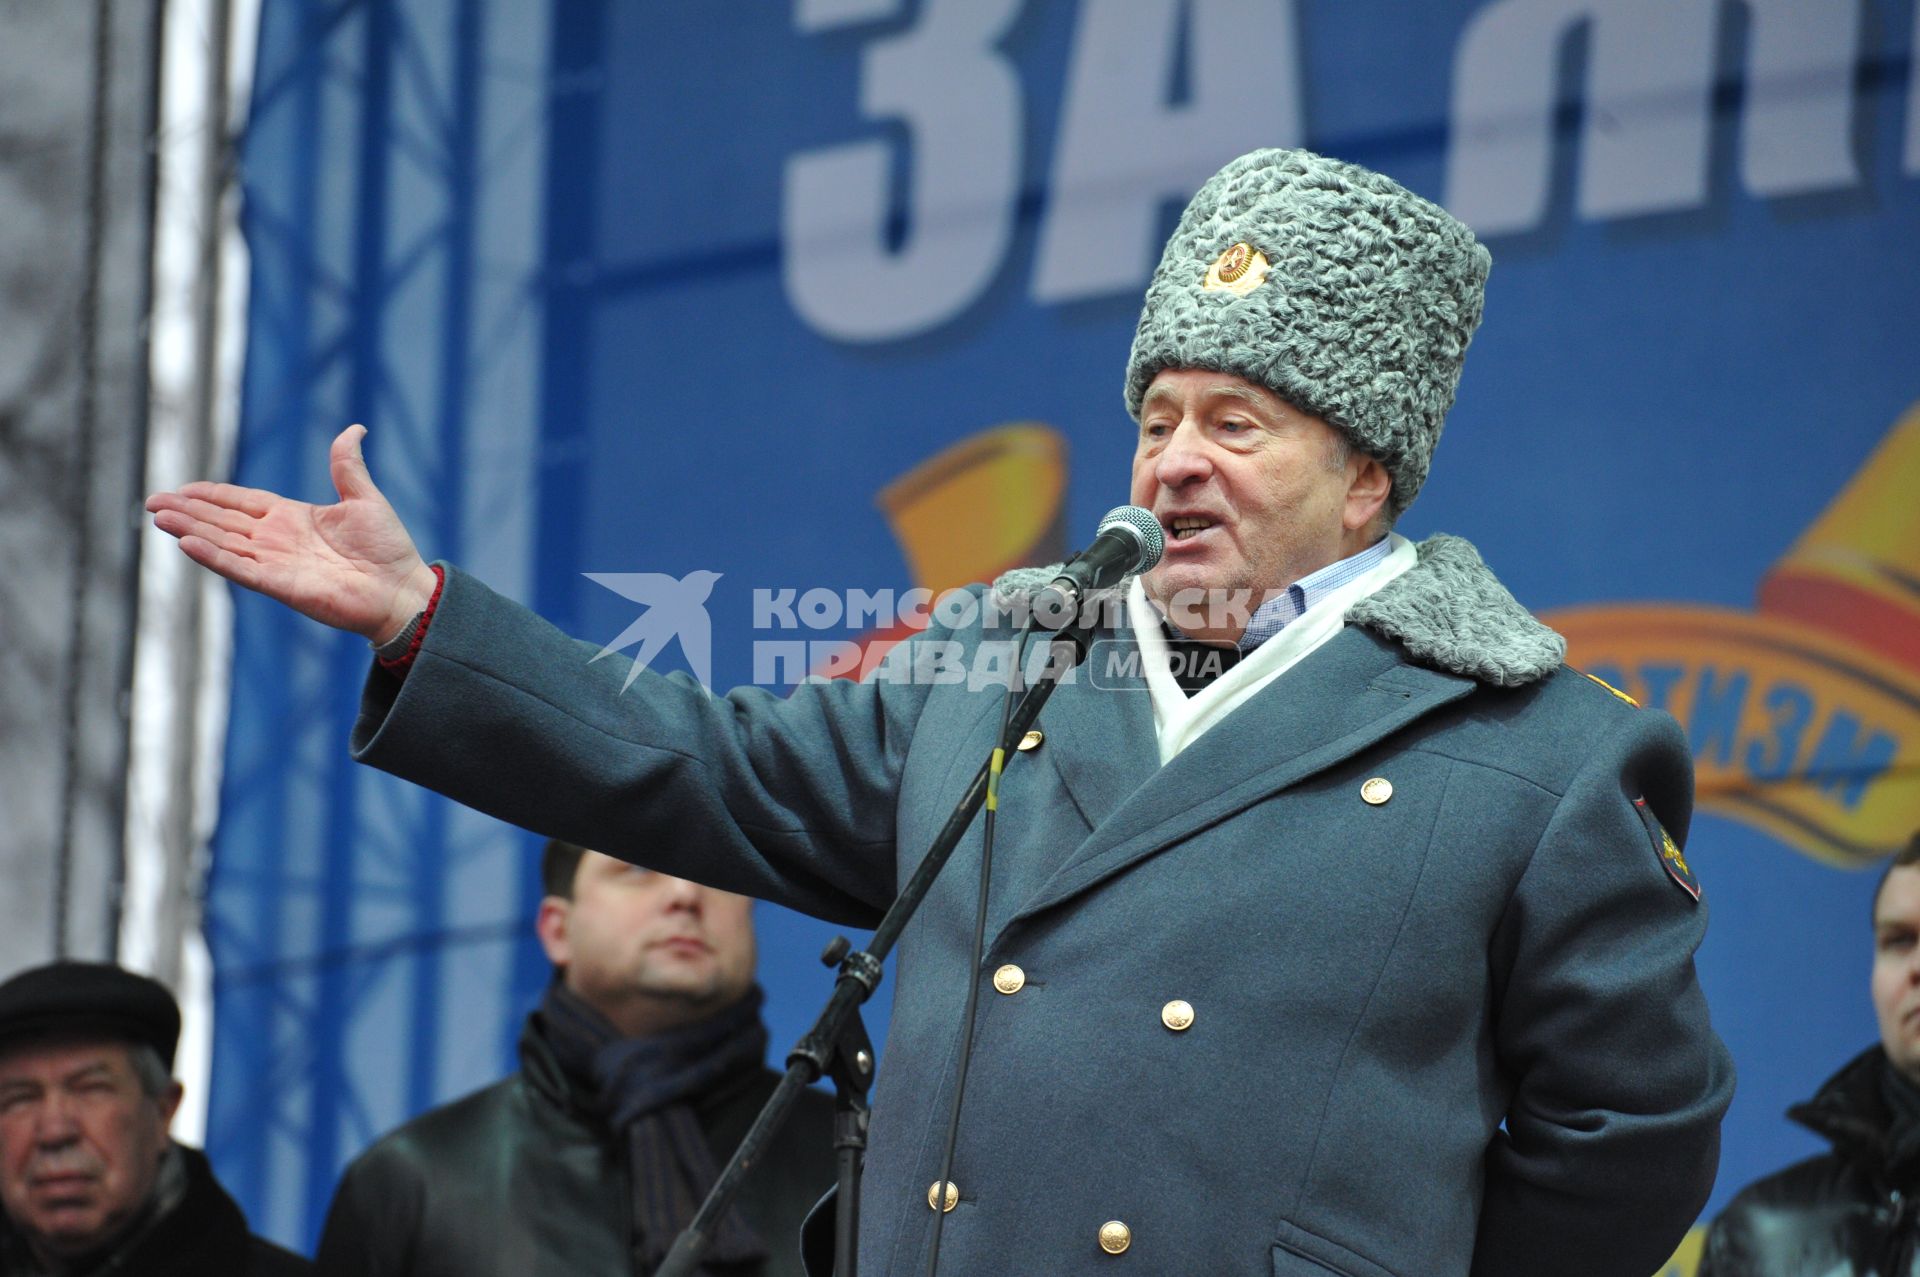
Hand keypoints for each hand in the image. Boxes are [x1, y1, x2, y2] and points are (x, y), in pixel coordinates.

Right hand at [146, 425, 438, 642]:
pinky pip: (240, 568)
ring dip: (191, 530)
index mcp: (292, 518)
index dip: (211, 495)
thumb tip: (355, 428)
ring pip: (223, 543)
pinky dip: (214, 557)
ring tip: (159, 517)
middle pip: (222, 522)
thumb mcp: (364, 498)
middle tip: (152, 501)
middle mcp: (277, 540)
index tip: (181, 488)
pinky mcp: (281, 585)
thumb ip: (347, 465)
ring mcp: (276, 563)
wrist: (403, 589)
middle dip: (188, 511)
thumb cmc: (388, 549)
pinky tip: (187, 544)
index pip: (241, 503)